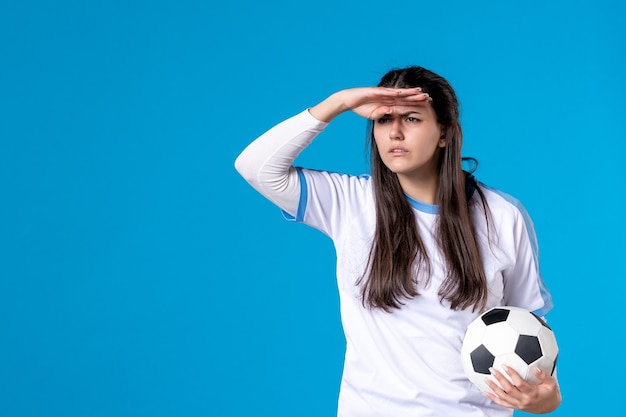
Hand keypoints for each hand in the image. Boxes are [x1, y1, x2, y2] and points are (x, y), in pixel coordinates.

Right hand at [309, 87, 430, 122]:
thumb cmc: (360, 107)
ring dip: (408, 93)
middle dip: (416, 97)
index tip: (426, 105)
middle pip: (404, 96)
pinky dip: (394, 92)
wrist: (347, 100)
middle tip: (429, 97)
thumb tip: (390, 112)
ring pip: (398, 93)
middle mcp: (387, 96)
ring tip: (420, 92)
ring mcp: (381, 93)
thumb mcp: (373, 114)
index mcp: (388, 102)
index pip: (404, 102)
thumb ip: (382, 113)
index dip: (414, 103)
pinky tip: (403, 92)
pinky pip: (385, 92)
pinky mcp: (373, 91)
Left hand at [485, 366, 561, 413]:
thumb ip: (544, 375)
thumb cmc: (550, 392)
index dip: (512, 375)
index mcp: (532, 393)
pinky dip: (494, 398)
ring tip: (486, 379)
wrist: (549, 406)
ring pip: (504, 397)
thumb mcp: (551, 383)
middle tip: (492, 369)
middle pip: (509, 390)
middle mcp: (524, 400)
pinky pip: (503, 404)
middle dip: (500, 379)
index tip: (504, 365)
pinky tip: (486, 392)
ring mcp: (519, 404)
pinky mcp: (515, 407)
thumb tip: (535, 368)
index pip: (520, 384)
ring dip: (494, 388)